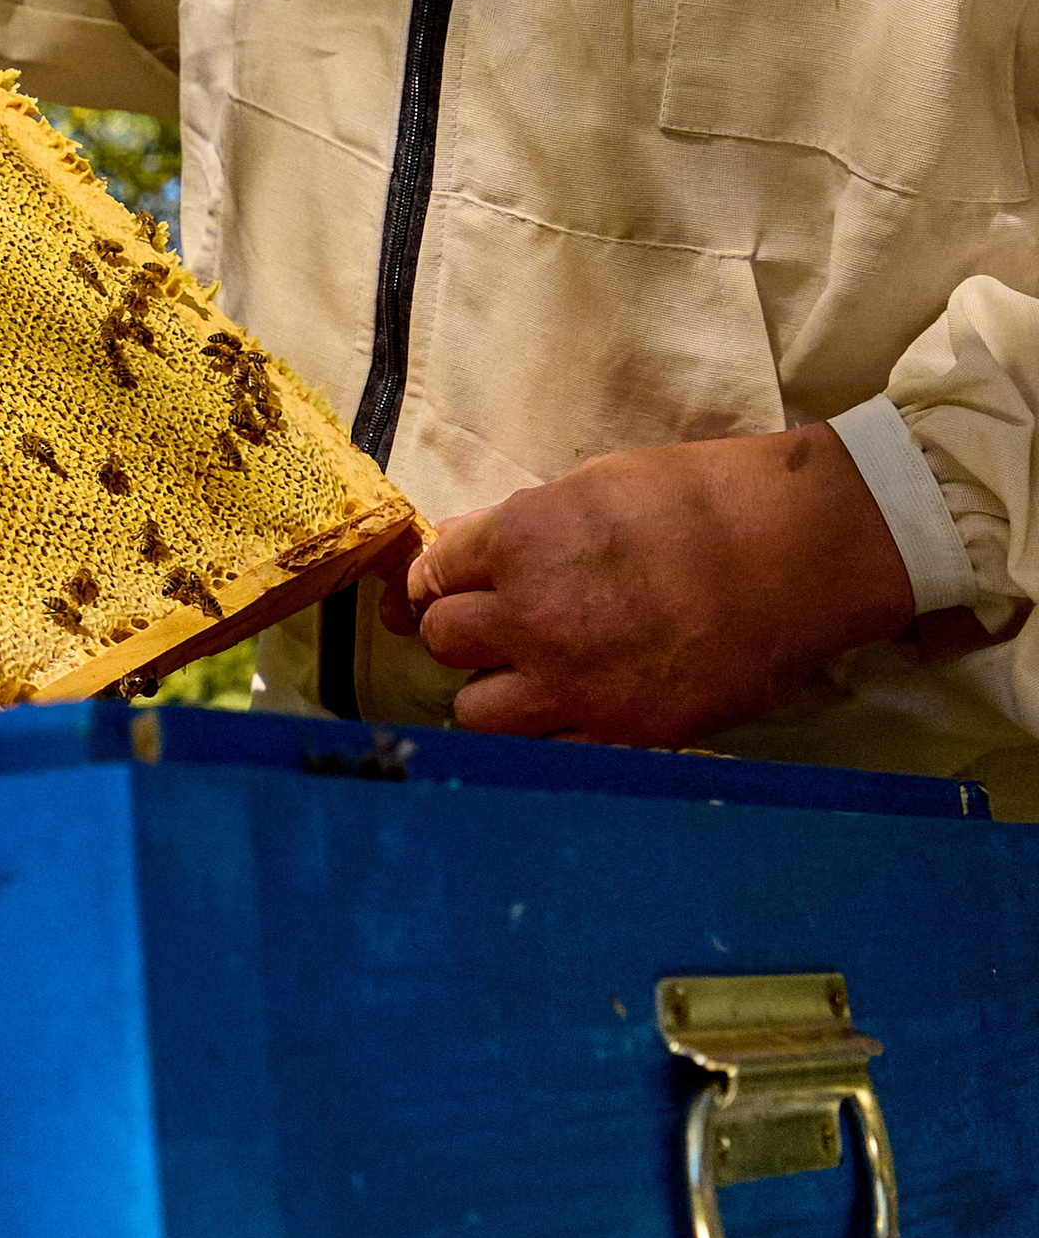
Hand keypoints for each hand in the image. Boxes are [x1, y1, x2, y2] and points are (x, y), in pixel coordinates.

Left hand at [382, 423, 917, 744]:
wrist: (803, 551)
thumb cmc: (704, 499)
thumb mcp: (595, 485)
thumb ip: (518, 522)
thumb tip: (460, 538)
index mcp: (519, 543)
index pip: (434, 574)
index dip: (445, 579)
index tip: (459, 585)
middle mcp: (530, 618)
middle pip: (442, 641)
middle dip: (464, 632)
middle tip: (500, 627)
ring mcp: (572, 684)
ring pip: (475, 711)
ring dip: (492, 693)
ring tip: (530, 677)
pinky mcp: (620, 734)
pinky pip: (543, 752)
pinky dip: (547, 735)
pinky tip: (575, 710)